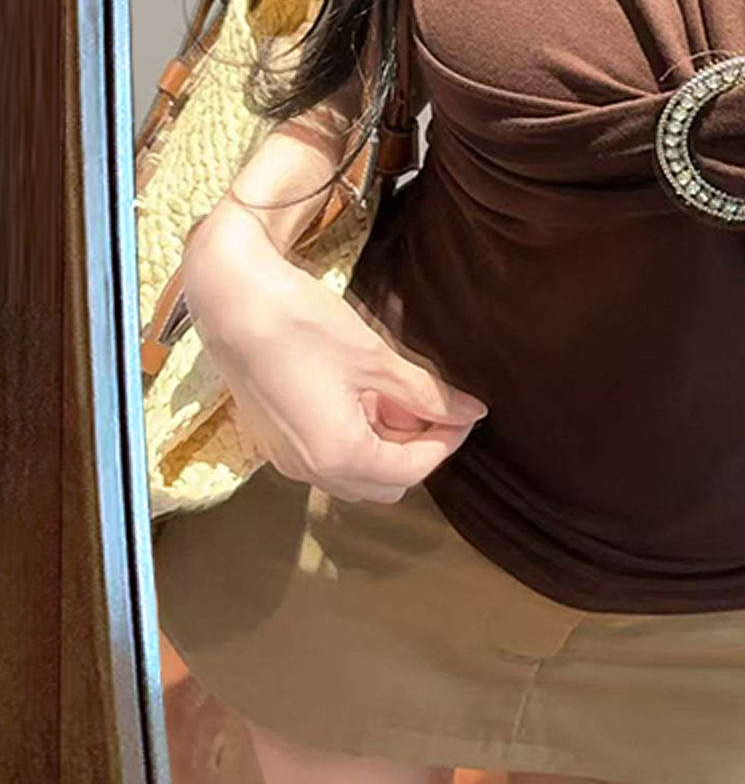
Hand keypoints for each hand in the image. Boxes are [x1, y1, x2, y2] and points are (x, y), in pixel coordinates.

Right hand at [182, 208, 489, 503]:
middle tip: (434, 402)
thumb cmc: (304, 326)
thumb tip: (472, 412)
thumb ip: (426, 393)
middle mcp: (309, 470)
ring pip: (356, 471)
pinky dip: (356, 433)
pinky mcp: (275, 439)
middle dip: (417, 446)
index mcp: (338, 455)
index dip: (447, 440)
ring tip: (397, 389)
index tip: (465, 411)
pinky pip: (328, 455)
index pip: (413, 469)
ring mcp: (287, 458)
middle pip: (385, 481)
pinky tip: (364, 391)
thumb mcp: (376, 359)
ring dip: (387, 441)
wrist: (234, 303)